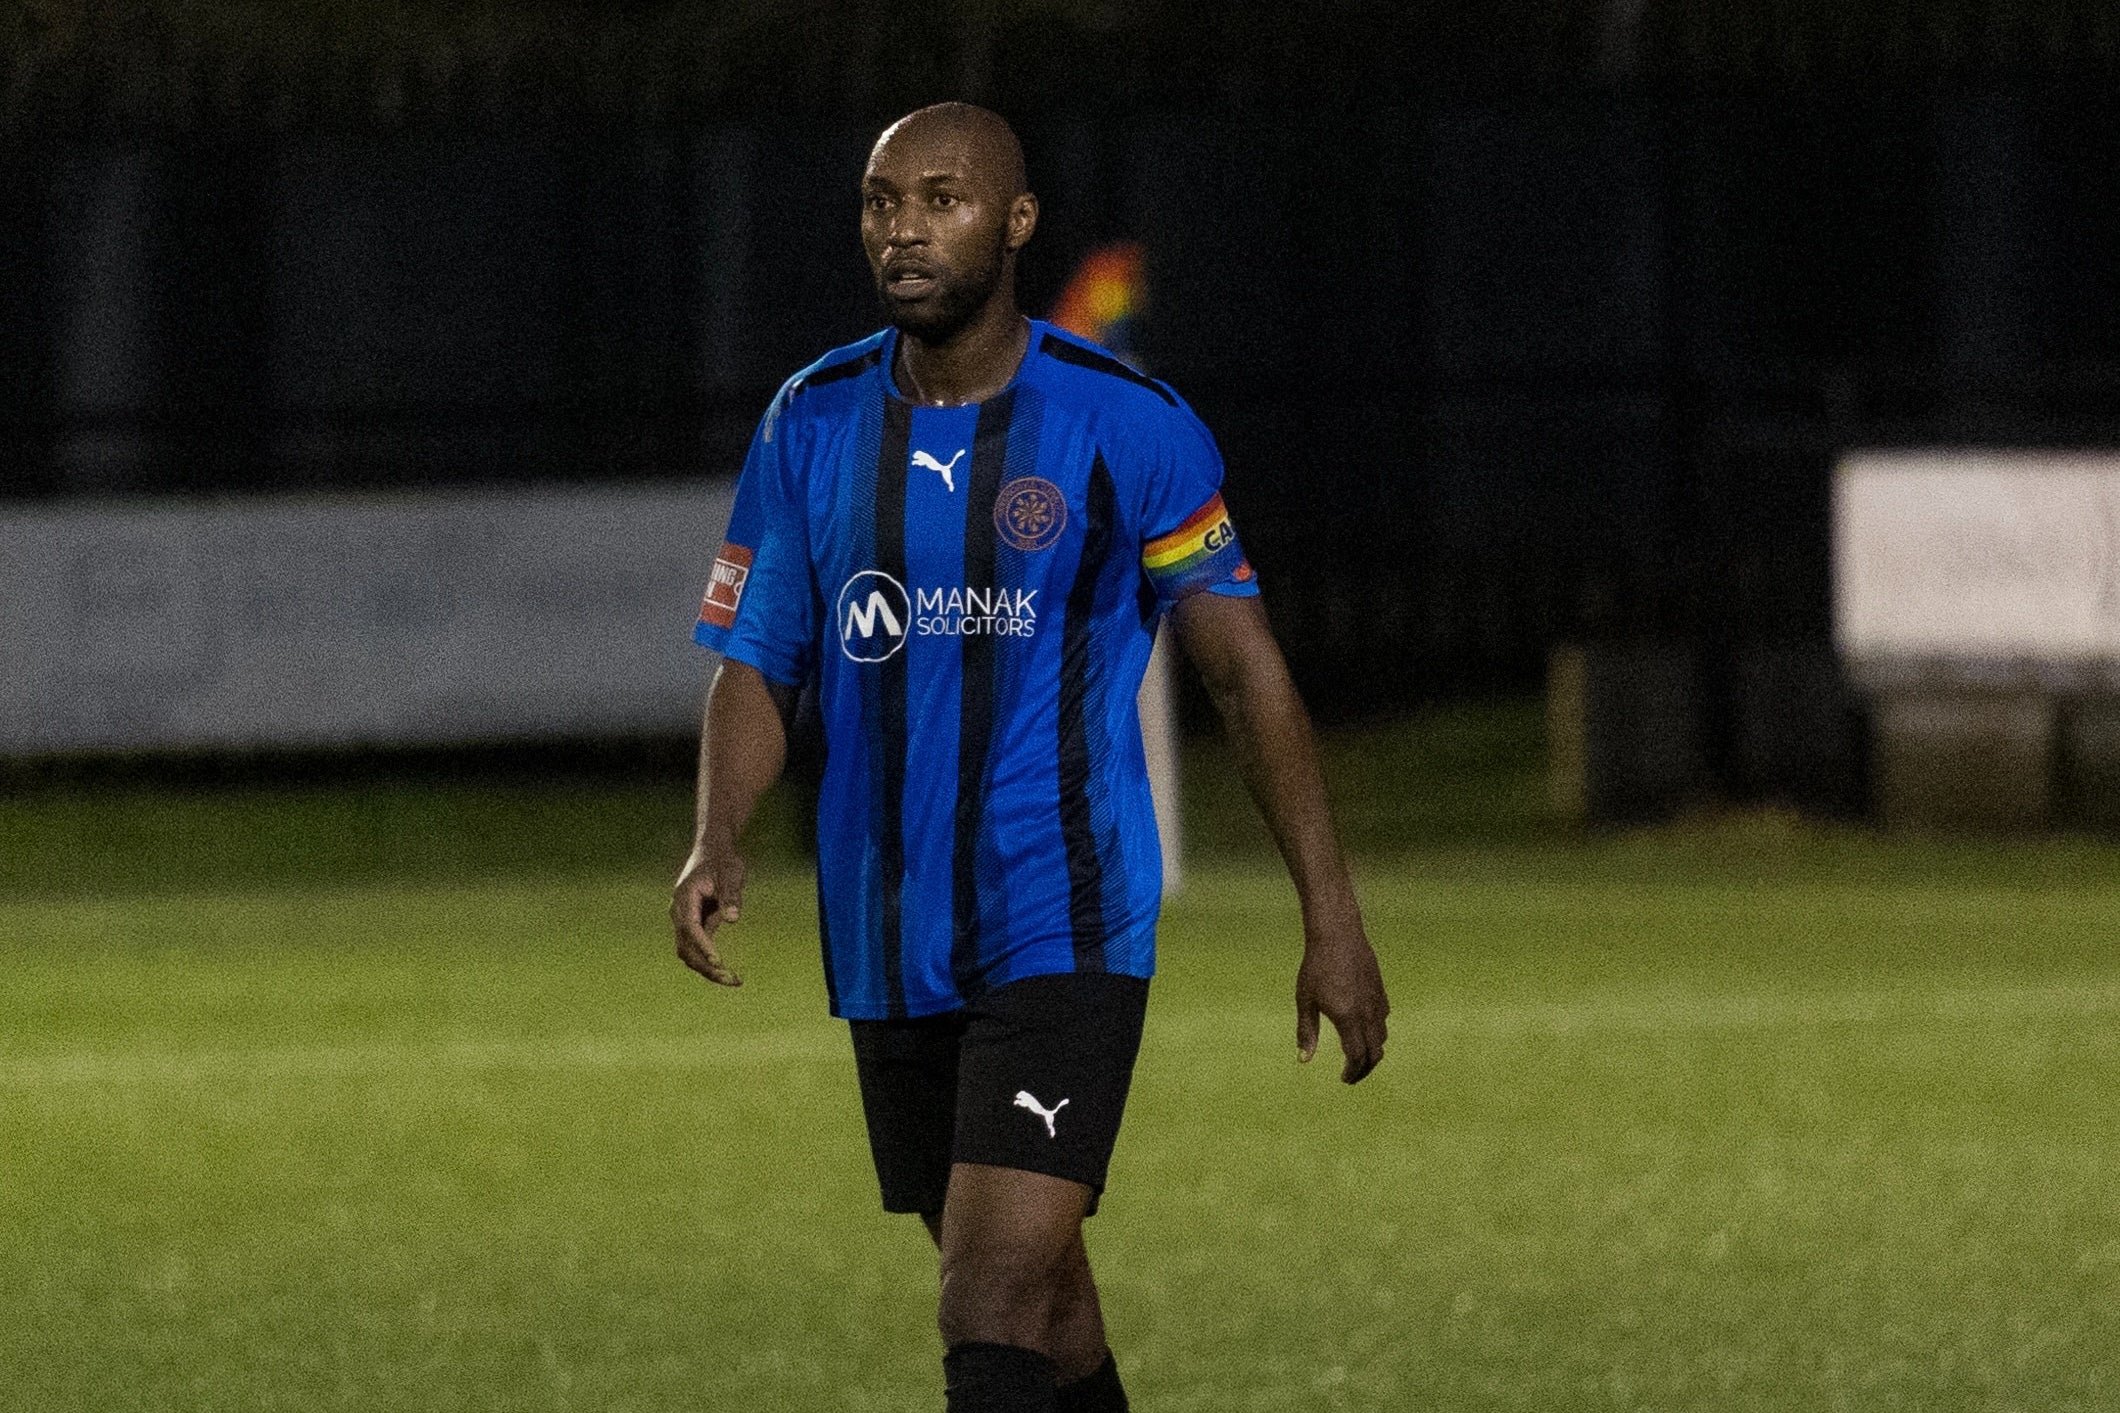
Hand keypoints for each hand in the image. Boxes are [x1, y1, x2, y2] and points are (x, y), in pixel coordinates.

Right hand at [671, 842, 745, 986]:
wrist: (712, 851)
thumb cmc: (723, 861)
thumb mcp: (731, 873)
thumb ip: (731, 895)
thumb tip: (733, 919)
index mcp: (685, 898)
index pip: (690, 928)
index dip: (703, 946)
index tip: (719, 962)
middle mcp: (679, 912)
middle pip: (686, 947)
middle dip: (707, 966)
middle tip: (733, 980)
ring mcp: (683, 921)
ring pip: (688, 953)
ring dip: (707, 969)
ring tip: (733, 980)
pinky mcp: (692, 926)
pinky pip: (696, 950)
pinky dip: (709, 962)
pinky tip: (727, 972)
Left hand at [1295, 899, 1388, 1083]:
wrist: (1338, 934)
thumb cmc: (1316, 966)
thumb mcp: (1306, 1000)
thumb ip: (1307, 1032)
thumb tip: (1303, 1060)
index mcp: (1348, 1018)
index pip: (1357, 1056)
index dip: (1352, 1072)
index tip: (1344, 1079)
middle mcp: (1367, 1013)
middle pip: (1374, 1052)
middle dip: (1365, 1069)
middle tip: (1352, 1076)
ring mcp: (1377, 1002)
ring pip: (1382, 1037)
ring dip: (1372, 1052)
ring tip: (1359, 1057)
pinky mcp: (1380, 991)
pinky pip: (1384, 1020)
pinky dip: (1377, 1033)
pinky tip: (1364, 1031)